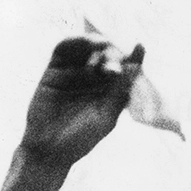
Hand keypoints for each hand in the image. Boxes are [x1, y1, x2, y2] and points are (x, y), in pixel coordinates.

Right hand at [20, 37, 141, 168]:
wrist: (50, 148)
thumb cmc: (82, 137)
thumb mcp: (106, 115)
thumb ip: (119, 90)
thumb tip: (136, 66)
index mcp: (112, 91)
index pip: (125, 70)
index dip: (133, 58)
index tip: (140, 46)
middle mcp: (94, 80)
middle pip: (106, 57)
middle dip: (113, 54)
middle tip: (114, 65)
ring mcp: (74, 73)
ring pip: (85, 50)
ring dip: (94, 43)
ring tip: (101, 45)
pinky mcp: (54, 70)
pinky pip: (63, 50)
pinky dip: (73, 41)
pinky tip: (83, 42)